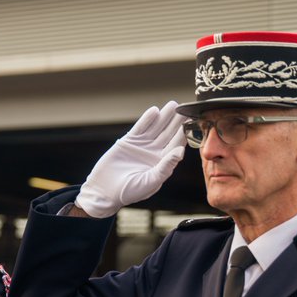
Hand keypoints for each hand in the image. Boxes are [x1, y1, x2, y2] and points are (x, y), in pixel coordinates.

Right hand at [75, 101, 184, 217]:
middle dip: (176, 121)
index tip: (191, 123)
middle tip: (184, 109)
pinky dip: (147, 119)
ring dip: (164, 117)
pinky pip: (140, 128)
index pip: (176, 145)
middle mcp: (154, 153)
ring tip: (172, 105)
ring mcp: (142, 146)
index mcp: (162, 163)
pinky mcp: (129, 142)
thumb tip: (181, 151)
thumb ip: (166, 166)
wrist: (105, 191)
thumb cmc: (129, 192)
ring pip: (155, 128)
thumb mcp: (150, 181)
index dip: (183, 134)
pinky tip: (154, 111)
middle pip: (168, 134)